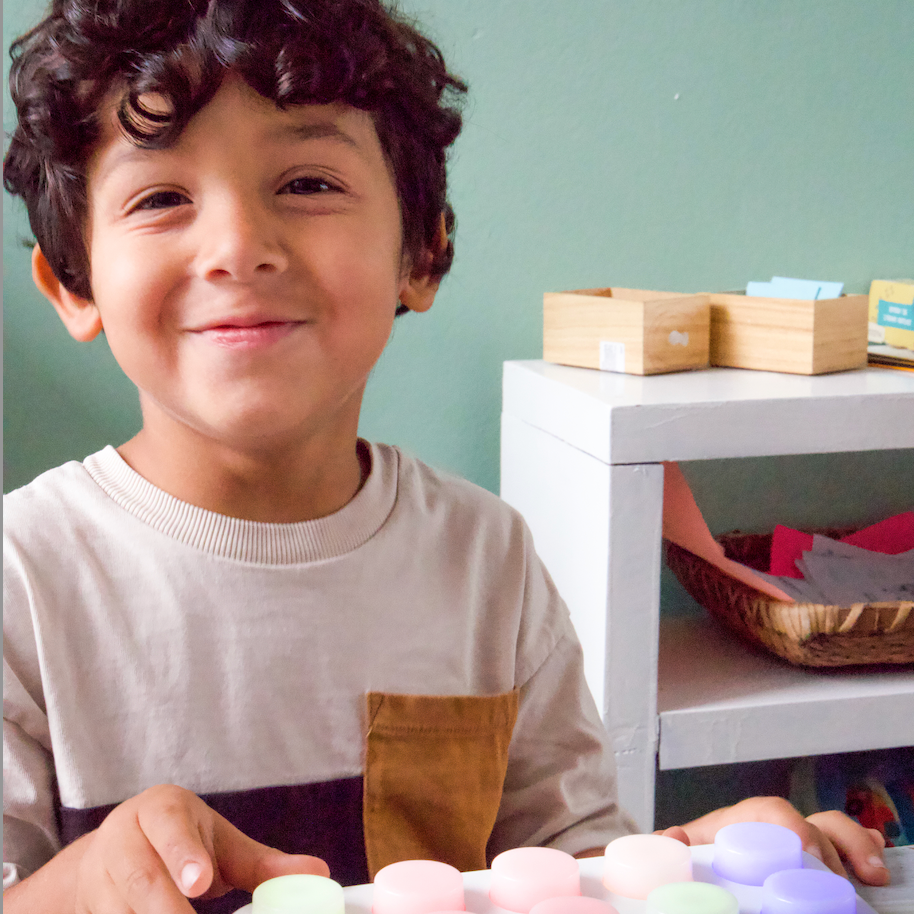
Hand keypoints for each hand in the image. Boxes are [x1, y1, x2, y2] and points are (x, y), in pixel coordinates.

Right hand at [6, 784, 328, 912]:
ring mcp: (98, 879)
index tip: (201, 882)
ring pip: (117, 910)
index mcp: (159, 809)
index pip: (169, 827)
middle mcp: (122, 839)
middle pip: (141, 879)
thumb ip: (265, 863)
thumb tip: (319, 872)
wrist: (113, 855)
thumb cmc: (181, 844)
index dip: (184, 855)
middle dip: (167, 908)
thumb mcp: (220, 844)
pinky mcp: (88, 909)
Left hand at [656, 796, 888, 885]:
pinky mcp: (807, 861)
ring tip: (875, 874)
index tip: (805, 848)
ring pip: (830, 830)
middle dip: (834, 846)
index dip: (792, 826)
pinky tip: (875, 866)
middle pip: (810, 822)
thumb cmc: (691, 857)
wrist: (694, 863)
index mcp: (740, 823)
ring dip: (855, 846)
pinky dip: (861, 849)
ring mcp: (792, 843)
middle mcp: (771, 828)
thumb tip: (675, 839)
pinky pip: (841, 845)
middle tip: (847, 881)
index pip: (770, 811)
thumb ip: (674, 847)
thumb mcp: (681, 852)